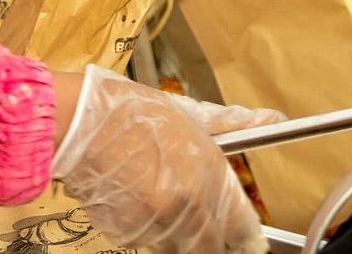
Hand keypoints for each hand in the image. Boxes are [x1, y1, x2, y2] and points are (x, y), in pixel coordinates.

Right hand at [52, 65, 280, 253]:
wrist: (77, 123)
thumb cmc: (132, 112)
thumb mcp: (188, 113)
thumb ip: (232, 125)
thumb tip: (273, 119)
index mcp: (208, 176)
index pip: (242, 229)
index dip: (246, 237)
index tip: (244, 239)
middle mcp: (186, 207)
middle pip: (210, 249)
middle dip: (209, 241)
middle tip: (198, 223)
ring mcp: (153, 224)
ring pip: (175, 248)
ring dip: (175, 236)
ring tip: (159, 200)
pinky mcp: (124, 234)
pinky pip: (144, 242)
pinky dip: (144, 230)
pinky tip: (134, 200)